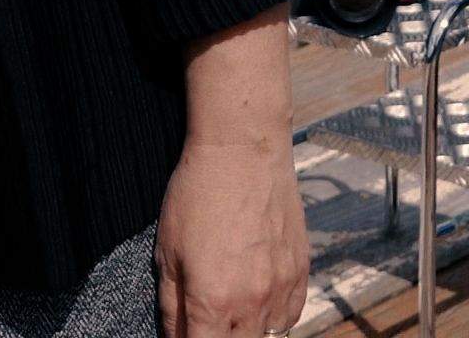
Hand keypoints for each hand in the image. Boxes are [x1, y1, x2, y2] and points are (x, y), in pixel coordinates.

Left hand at [155, 132, 307, 337]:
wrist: (243, 149)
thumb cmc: (197, 194)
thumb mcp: (168, 253)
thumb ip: (172, 307)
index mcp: (214, 302)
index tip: (187, 334)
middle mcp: (253, 302)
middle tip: (206, 322)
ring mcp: (282, 287)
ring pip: (268, 337)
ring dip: (247, 333)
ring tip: (231, 316)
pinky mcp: (301, 269)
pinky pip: (292, 315)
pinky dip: (275, 319)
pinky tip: (258, 304)